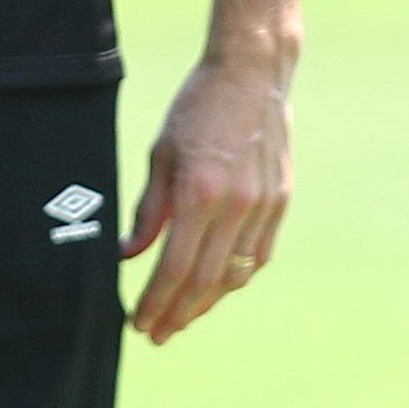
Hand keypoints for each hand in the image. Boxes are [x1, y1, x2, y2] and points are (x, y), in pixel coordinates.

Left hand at [120, 52, 292, 343]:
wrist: (252, 72)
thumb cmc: (197, 107)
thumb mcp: (161, 154)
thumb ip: (149, 211)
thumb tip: (128, 256)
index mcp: (200, 194)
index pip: (174, 269)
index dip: (155, 303)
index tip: (138, 324)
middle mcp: (237, 206)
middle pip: (206, 282)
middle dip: (178, 315)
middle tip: (157, 335)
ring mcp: (264, 205)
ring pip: (236, 275)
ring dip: (207, 303)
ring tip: (183, 317)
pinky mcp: (280, 200)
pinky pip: (259, 255)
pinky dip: (237, 277)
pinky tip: (218, 286)